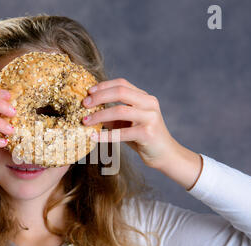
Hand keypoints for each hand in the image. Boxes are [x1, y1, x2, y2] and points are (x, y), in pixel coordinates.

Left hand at [82, 78, 201, 189]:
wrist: (166, 155)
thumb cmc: (143, 138)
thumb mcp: (127, 124)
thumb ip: (113, 116)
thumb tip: (89, 112)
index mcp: (144, 97)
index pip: (122, 84)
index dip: (104, 85)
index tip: (88, 92)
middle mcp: (149, 103)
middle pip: (120, 92)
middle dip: (99, 97)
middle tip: (84, 104)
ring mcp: (150, 117)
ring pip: (120, 111)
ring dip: (99, 115)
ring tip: (85, 121)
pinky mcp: (148, 133)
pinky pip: (122, 133)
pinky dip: (106, 135)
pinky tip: (94, 137)